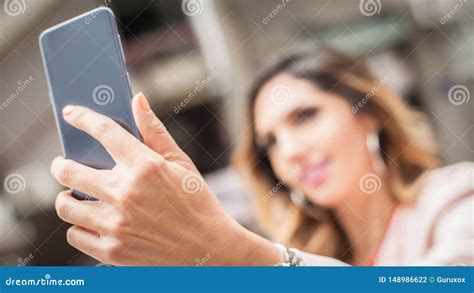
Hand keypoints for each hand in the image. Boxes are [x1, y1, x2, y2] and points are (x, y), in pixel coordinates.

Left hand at [50, 93, 279, 265]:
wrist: (209, 249)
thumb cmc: (197, 203)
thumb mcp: (182, 164)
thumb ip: (155, 132)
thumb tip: (137, 100)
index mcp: (146, 167)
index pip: (104, 132)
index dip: (83, 118)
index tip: (71, 114)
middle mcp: (126, 194)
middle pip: (69, 171)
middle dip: (60, 164)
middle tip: (63, 164)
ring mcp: (116, 225)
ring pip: (65, 206)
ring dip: (67, 197)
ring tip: (77, 196)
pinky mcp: (112, 251)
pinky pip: (75, 234)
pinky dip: (80, 226)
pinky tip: (94, 221)